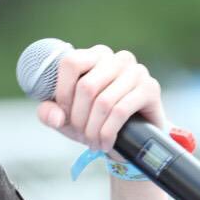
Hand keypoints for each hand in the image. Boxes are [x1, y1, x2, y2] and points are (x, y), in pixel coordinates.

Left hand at [36, 45, 166, 157]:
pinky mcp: (150, 88)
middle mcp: (116, 58)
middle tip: (80, 134)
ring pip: (103, 102)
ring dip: (93, 129)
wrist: (131, 137)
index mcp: (93, 56)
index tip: (64, 114)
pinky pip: (121, 111)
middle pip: (86, 86)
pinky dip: (108, 132)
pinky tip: (105, 143)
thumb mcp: (64, 117)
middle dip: (78, 118)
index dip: (63, 92)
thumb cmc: (94, 120)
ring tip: (92, 142)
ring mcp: (136, 71)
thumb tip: (56, 117)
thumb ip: (49, 113)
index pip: (70, 63)